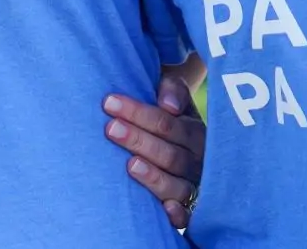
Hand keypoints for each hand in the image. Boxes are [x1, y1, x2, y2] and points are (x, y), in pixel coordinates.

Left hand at [105, 73, 204, 230]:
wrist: (191, 150)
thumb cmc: (173, 121)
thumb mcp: (178, 102)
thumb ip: (173, 91)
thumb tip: (168, 104)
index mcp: (194, 131)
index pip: (167, 122)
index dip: (139, 112)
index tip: (108, 102)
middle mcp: (197, 160)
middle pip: (170, 153)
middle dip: (139, 140)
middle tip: (110, 128)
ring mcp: (195, 186)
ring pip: (177, 184)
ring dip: (154, 176)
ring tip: (130, 165)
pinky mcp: (191, 210)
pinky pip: (189, 215)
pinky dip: (179, 214)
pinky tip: (166, 209)